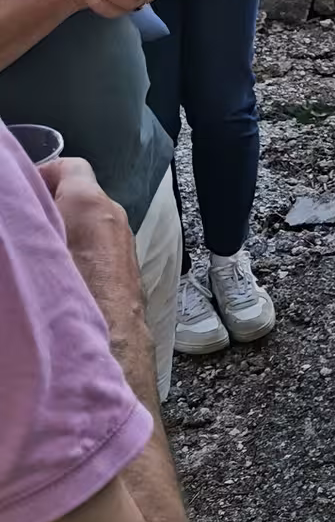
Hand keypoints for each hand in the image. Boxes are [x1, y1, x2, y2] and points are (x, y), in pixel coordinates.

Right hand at [38, 157, 148, 381]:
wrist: (109, 354)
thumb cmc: (69, 299)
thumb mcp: (35, 250)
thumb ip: (28, 223)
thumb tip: (18, 219)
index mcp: (91, 204)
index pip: (70, 167)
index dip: (42, 174)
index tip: (19, 192)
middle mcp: (116, 220)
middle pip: (80, 197)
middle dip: (50, 206)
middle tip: (22, 226)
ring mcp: (126, 248)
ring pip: (91, 227)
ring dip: (64, 234)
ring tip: (35, 256)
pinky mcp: (129, 276)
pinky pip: (100, 254)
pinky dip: (79, 257)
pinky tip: (56, 281)